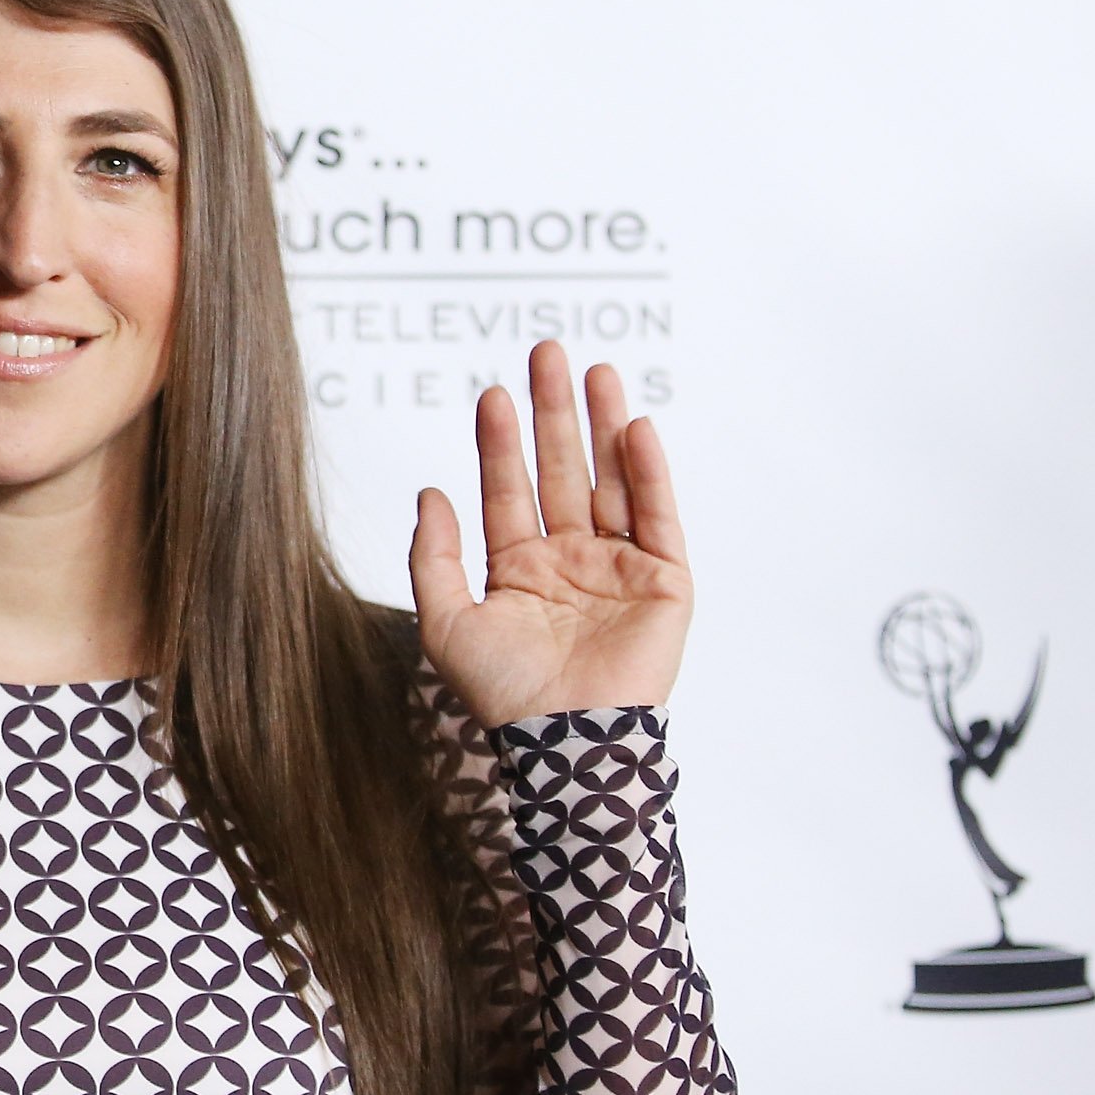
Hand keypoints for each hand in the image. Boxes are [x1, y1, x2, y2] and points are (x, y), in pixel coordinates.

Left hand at [409, 341, 691, 729]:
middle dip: (555, 413)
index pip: (509, 489)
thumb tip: (429, 491)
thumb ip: (434, 555)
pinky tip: (635, 430)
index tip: (492, 393)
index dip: (500, 442)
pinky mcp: (664, 583)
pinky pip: (658, 517)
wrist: (565, 742)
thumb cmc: (503, 695)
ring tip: (595, 372)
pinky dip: (648, 473)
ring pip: (612, 481)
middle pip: (563, 470)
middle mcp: (570, 562)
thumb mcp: (446, 620)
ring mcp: (618, 570)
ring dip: (604, 426)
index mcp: (520, 571)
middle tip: (548, 352)